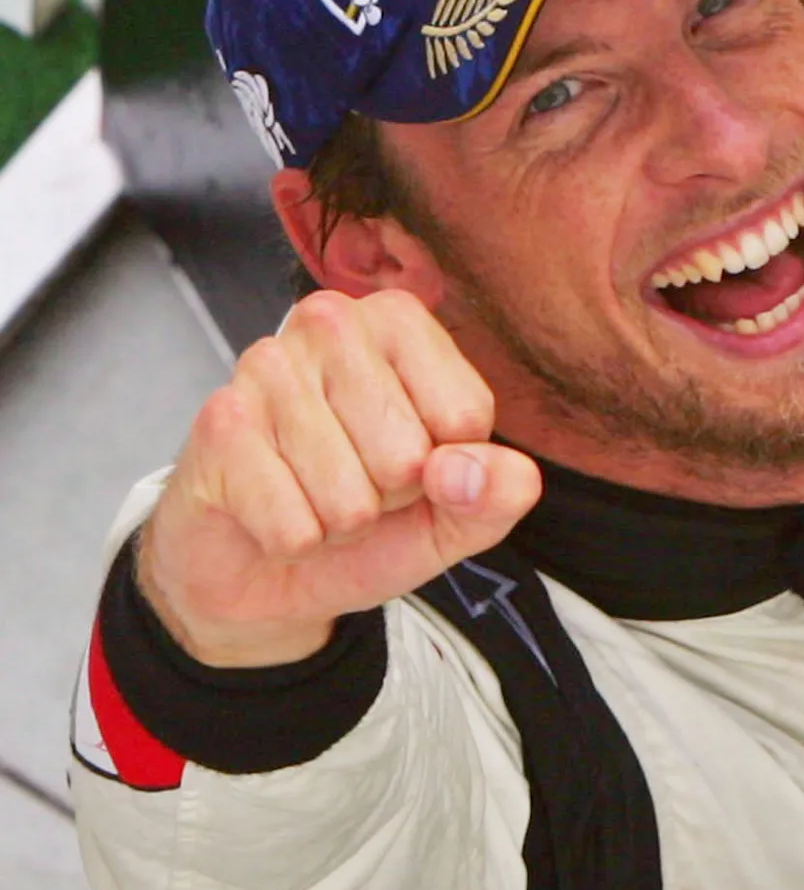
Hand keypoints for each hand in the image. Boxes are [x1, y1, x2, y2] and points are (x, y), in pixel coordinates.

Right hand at [135, 290, 541, 667]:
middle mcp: (330, 324)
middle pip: (408, 456)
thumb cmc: (371, 520)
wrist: (265, 566)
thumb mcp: (461, 514)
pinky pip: (295, 526)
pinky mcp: (219, 425)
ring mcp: (265, 367)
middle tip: (354, 482)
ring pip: (351, 498)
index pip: (466, 417)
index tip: (413, 462)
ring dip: (339, 522)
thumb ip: (499, 491)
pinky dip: (294, 540)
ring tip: (313, 495)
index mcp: (400, 322)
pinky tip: (273, 508)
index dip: (448, 467)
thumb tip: (464, 472)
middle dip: (389, 495)